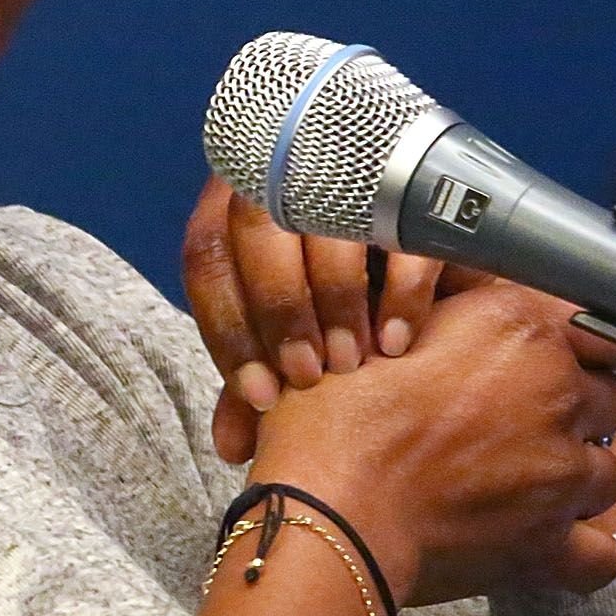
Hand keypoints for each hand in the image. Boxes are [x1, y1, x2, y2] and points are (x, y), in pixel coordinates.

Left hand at [181, 176, 478, 463]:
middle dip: (282, 311)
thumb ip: (260, 374)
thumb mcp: (287, 323)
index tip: (263, 397)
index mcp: (231, 205)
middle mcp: (278, 173)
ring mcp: (343, 167)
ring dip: (337, 300)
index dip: (228, 331)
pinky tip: (399, 340)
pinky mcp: (408, 176)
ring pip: (325, 220)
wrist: (403, 202)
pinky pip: (400, 224)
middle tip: (310, 377)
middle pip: (258, 228)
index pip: (207, 258)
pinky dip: (399, 288)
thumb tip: (230, 448)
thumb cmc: (321, 281)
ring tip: (356, 362)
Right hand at [243, 279, 615, 605]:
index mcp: (518, 328)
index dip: (574, 347)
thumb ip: (450, 317)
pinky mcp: (549, 544)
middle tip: (514, 425)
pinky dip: (581, 551)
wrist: (327, 509)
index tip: (548, 361)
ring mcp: (561, 473)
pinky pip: (602, 555)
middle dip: (570, 411)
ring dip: (572, 477)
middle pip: (605, 399)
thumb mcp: (382, 330)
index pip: (597, 328)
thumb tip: (467, 320)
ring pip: (606, 472)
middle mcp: (556, 393)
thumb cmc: (335, 421)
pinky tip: (546, 540)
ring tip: (519, 484)